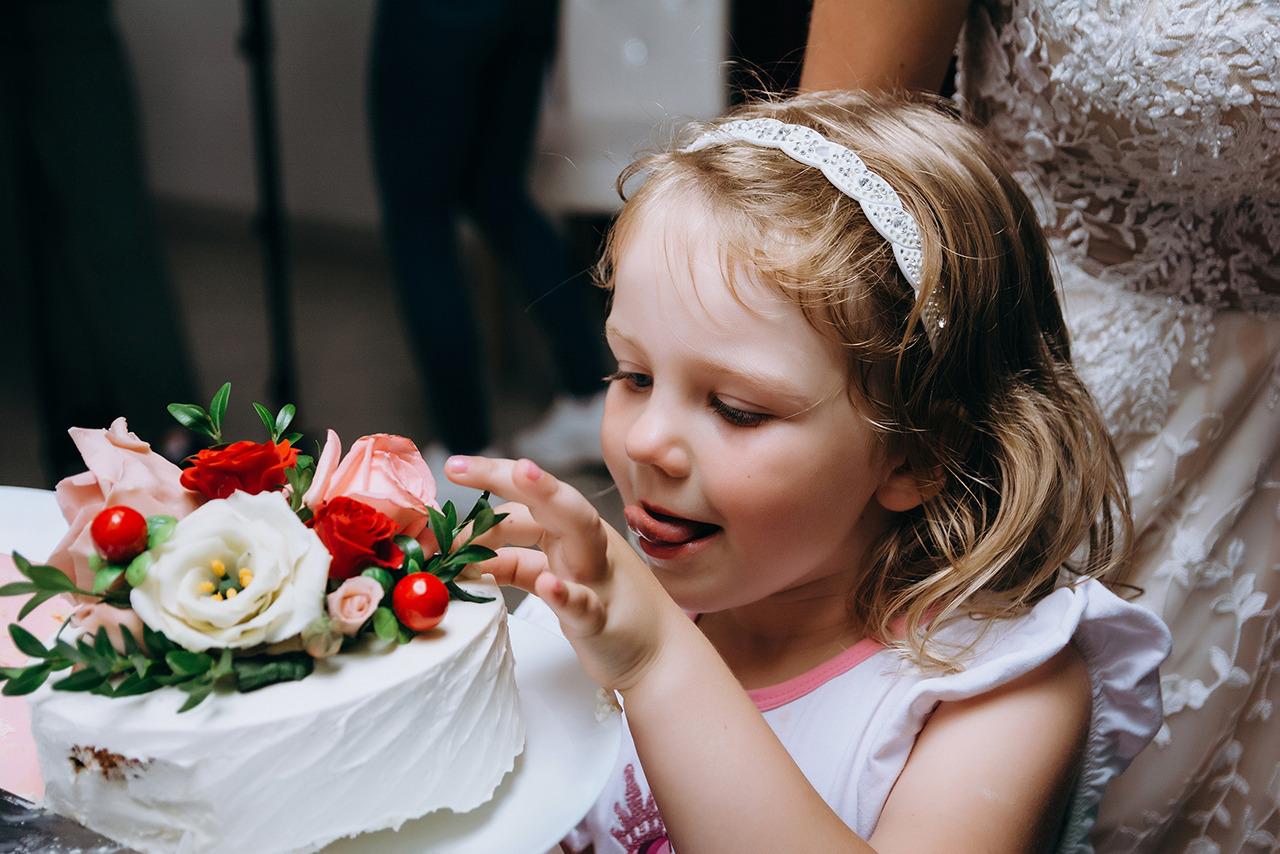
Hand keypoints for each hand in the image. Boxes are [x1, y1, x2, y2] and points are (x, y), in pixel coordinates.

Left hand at [444, 455, 686, 691]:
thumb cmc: (608, 612)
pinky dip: (566, 594)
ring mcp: (600, 579)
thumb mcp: (555, 577)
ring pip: (579, 530)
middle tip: (458, 466)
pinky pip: (585, 604)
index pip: (529, 502)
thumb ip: (516, 562)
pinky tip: (550, 585)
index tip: (453, 467)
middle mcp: (589, 545)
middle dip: (509, 476)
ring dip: (551, 500)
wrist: (660, 657)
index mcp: (574, 534)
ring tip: (523, 474)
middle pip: (551, 500)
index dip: (493, 482)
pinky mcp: (603, 621)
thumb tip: (466, 553)